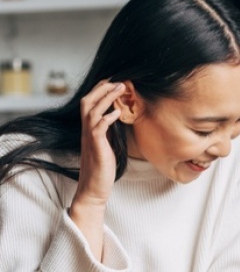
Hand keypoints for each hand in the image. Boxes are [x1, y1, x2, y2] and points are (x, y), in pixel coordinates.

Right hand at [69, 80, 124, 260]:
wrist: (94, 190)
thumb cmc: (102, 169)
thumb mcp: (107, 146)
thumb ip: (109, 132)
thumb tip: (118, 118)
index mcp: (90, 130)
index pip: (90, 104)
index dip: (100, 91)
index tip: (114, 82)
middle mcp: (87, 131)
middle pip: (87, 102)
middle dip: (102, 88)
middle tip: (119, 80)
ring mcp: (90, 139)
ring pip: (91, 110)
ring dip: (106, 97)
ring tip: (121, 88)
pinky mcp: (96, 148)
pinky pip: (98, 128)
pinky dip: (107, 118)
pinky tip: (118, 113)